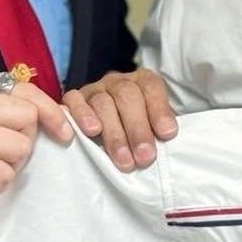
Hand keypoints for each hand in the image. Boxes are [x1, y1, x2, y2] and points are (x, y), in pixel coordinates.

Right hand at [0, 80, 71, 227]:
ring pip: (20, 147)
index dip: (51, 112)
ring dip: (10, 166)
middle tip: (0, 157)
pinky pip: (4, 173)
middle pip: (28, 119)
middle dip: (24, 143)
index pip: (26, 92)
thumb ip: (13, 113)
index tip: (63, 132)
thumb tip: (60, 117)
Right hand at [63, 69, 177, 171]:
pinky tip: (92, 133)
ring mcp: (94, 89)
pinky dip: (82, 116)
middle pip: (127, 96)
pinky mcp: (73, 99)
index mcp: (142, 81)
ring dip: (114, 134)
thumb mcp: (153, 126)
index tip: (167, 134)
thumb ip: (160, 130)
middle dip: (137, 129)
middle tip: (144, 158)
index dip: (159, 110)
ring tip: (123, 160)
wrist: (107, 127)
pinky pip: (73, 102)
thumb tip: (168, 141)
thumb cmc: (136, 129)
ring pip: (102, 103)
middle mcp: (117, 82)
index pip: (151, 88)